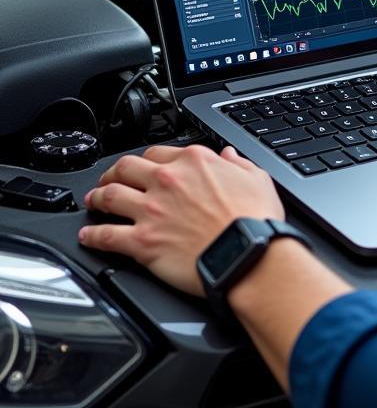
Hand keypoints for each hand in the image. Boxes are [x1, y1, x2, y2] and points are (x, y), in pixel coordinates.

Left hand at [79, 145, 283, 295]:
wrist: (247, 255)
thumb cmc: (254, 221)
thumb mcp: (257, 179)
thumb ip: (238, 163)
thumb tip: (229, 155)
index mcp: (195, 162)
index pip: (159, 153)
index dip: (148, 160)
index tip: (146, 167)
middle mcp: (168, 181)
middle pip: (125, 168)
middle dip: (113, 173)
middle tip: (110, 179)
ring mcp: (151, 211)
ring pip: (109, 196)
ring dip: (96, 197)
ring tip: (93, 202)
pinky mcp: (142, 242)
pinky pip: (106, 236)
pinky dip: (92, 236)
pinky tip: (88, 237)